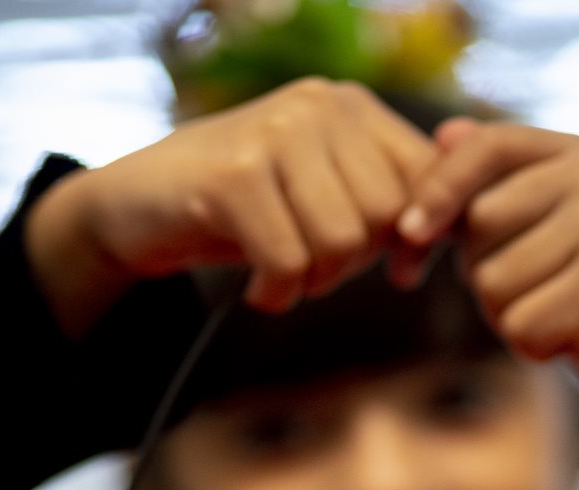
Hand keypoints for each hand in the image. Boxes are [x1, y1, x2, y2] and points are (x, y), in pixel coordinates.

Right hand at [27, 78, 434, 334]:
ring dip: (313, 282)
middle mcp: (316, 105)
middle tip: (313, 270)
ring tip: (283, 275)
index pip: (427, 176)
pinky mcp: (233, 176)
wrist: (136, 208)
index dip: (426, 236)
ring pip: (342, 242)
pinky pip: (289, 262)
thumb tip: (442, 240)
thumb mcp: (322, 197)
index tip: (403, 271)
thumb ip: (385, 205)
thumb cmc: (241, 212)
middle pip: (386, 218)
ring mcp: (272, 134)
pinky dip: (274, 294)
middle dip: (357, 264)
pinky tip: (255, 291)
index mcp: (350, 106)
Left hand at [395, 119, 578, 430]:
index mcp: (577, 152)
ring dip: (511, 316)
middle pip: (479, 226)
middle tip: (536, 291)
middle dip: (484, 274)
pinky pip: (521, 326)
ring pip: (494, 284)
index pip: (487, 147)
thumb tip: (444, 134)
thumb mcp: (537, 228)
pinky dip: (535, 347)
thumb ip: (490, 184)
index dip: (438, 188)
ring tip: (559, 313)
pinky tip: (574, 340)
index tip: (409, 233)